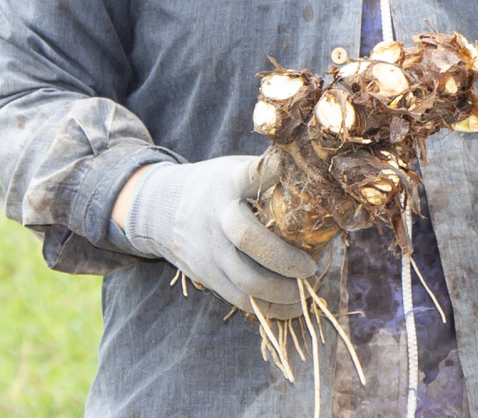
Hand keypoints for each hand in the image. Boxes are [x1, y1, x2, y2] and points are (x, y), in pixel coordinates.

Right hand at [118, 154, 318, 318]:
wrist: (160, 209)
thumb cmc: (215, 187)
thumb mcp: (234, 169)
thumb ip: (266, 174)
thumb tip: (317, 172)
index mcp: (228, 183)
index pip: (249, 176)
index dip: (270, 175)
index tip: (293, 177)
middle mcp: (217, 217)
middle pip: (249, 239)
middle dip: (285, 258)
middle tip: (311, 268)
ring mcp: (209, 250)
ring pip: (246, 280)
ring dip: (282, 292)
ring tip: (307, 292)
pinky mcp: (207, 276)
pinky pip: (239, 299)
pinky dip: (269, 308)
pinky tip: (293, 307)